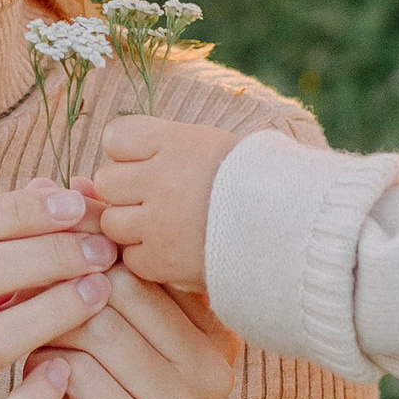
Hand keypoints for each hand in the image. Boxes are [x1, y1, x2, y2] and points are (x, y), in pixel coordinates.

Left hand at [2, 268, 242, 398]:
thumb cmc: (74, 389)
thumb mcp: (88, 310)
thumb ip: (87, 250)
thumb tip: (68, 181)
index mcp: (216, 326)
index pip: (151, 256)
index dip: (92, 244)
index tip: (48, 246)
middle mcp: (215, 367)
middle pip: (125, 285)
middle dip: (62, 282)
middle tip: (20, 293)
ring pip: (100, 324)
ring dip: (47, 324)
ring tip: (28, 335)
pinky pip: (80, 372)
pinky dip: (43, 365)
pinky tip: (36, 377)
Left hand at [93, 112, 251, 293]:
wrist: (292, 229)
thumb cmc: (252, 182)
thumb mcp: (212, 144)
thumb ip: (163, 146)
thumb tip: (113, 161)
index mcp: (176, 142)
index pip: (114, 137)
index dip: (128, 152)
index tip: (148, 162)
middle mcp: (162, 179)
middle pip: (106, 181)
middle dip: (126, 191)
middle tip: (156, 199)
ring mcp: (159, 223)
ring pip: (111, 222)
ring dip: (131, 226)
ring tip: (165, 227)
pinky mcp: (163, 261)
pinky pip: (131, 258)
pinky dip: (147, 257)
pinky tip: (173, 250)